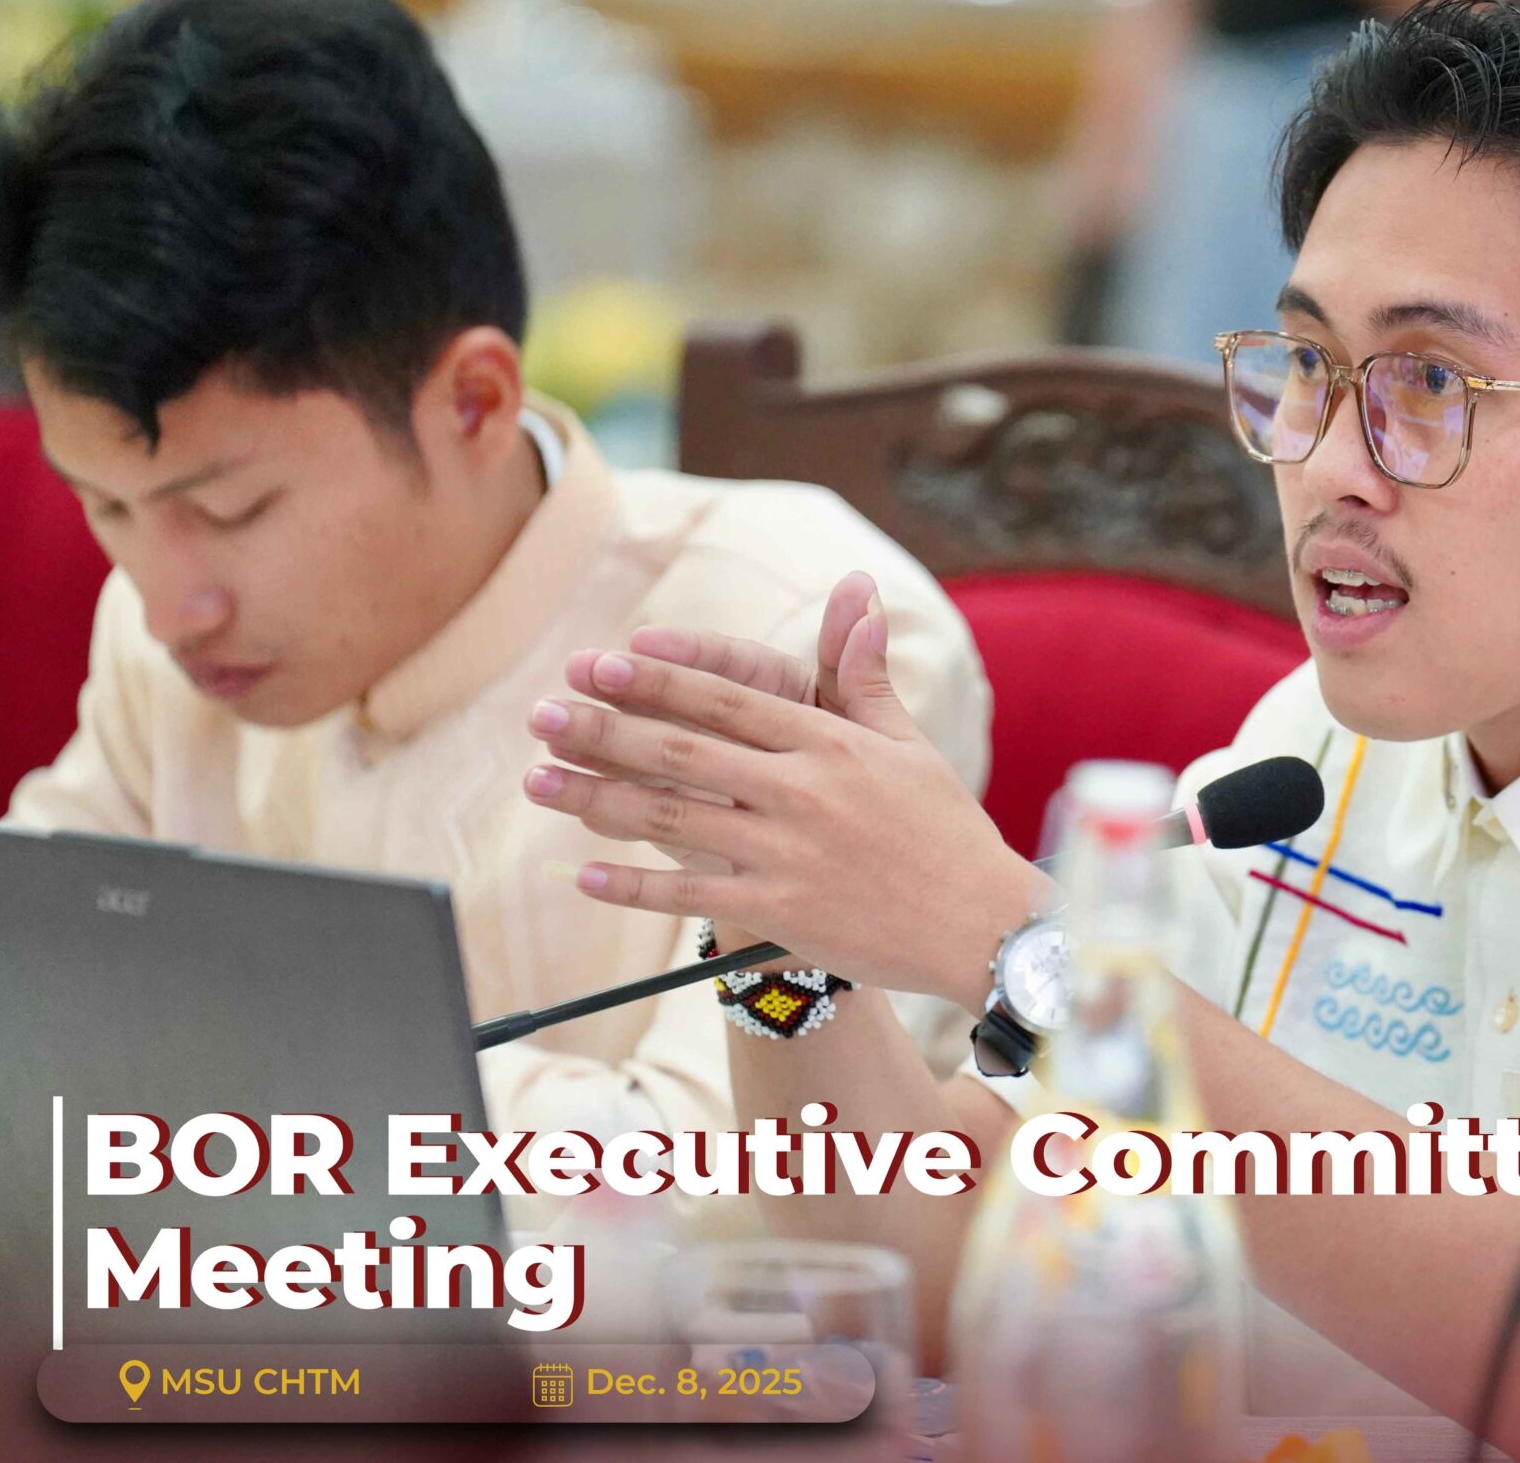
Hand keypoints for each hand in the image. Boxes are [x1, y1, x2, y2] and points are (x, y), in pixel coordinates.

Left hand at [522, 573, 1044, 1002]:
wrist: (981, 924)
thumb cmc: (947, 831)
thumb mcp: (909, 746)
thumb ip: (864, 678)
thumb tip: (860, 595)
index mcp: (831, 742)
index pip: (727, 698)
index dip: (658, 678)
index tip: (601, 663)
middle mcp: (802, 789)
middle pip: (682, 750)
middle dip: (603, 728)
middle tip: (541, 713)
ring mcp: (787, 851)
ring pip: (671, 817)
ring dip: (596, 796)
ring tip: (537, 780)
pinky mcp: (781, 910)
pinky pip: (691, 894)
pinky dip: (635, 883)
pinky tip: (585, 871)